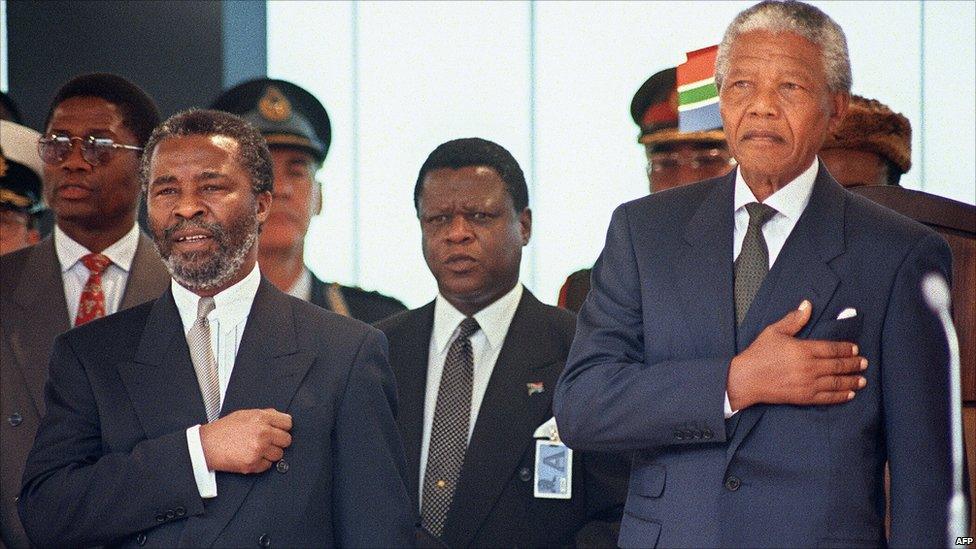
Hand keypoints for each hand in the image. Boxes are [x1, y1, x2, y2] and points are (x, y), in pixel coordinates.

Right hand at [199, 408, 292, 473]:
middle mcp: (262, 433)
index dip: (283, 427)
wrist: (206, 446)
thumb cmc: (223, 430)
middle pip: (286, 440)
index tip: (280, 430)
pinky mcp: (253, 464)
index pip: (288, 423)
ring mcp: (258, 449)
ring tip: (257, 448)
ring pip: (279, 455)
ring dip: (270, 453)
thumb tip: (279, 418)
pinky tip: (251, 456)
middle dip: (279, 441)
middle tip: (268, 441)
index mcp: (261, 418)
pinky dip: (261, 463)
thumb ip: (265, 415)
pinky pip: (268, 466)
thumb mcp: (245, 414)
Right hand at [727, 300, 866, 409]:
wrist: (746, 379)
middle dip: (854, 364)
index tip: (856, 349)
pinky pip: (828, 397)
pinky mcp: (804, 397)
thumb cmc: (758, 354)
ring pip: (836, 382)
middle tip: (865, 363)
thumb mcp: (774, 332)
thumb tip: (807, 305)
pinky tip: (850, 394)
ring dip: (852, 380)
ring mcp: (808, 383)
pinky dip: (841, 396)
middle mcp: (809, 367)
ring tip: (863, 379)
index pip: (832, 348)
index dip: (846, 349)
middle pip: (838, 365)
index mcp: (803, 349)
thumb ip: (793, 319)